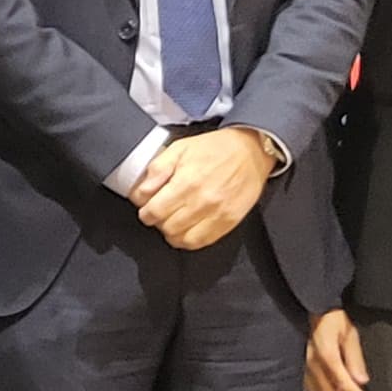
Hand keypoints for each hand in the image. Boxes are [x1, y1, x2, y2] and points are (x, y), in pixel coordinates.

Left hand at [132, 126, 276, 250]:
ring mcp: (217, 214)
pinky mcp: (229, 222)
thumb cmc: (215, 148)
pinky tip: (187, 228)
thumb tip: (141, 191)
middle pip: (166, 227)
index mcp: (187, 182)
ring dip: (172, 232)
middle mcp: (202, 202)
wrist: (250, 151)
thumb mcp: (179, 148)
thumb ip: (157, 169)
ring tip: (172, 219)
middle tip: (160, 211)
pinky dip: (189, 239)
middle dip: (157, 220)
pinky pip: (202, 242)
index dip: (144, 210)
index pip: (154, 211)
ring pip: (182, 239)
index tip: (146, 206)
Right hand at [304, 309, 373, 390]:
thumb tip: (362, 380)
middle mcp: (313, 363)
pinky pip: (309, 387)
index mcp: (327, 355)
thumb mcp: (350, 335)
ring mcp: (304, 366)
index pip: (343, 383)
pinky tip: (329, 390)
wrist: (314, 311)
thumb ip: (356, 359)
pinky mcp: (299, 366)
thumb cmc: (332, 320)